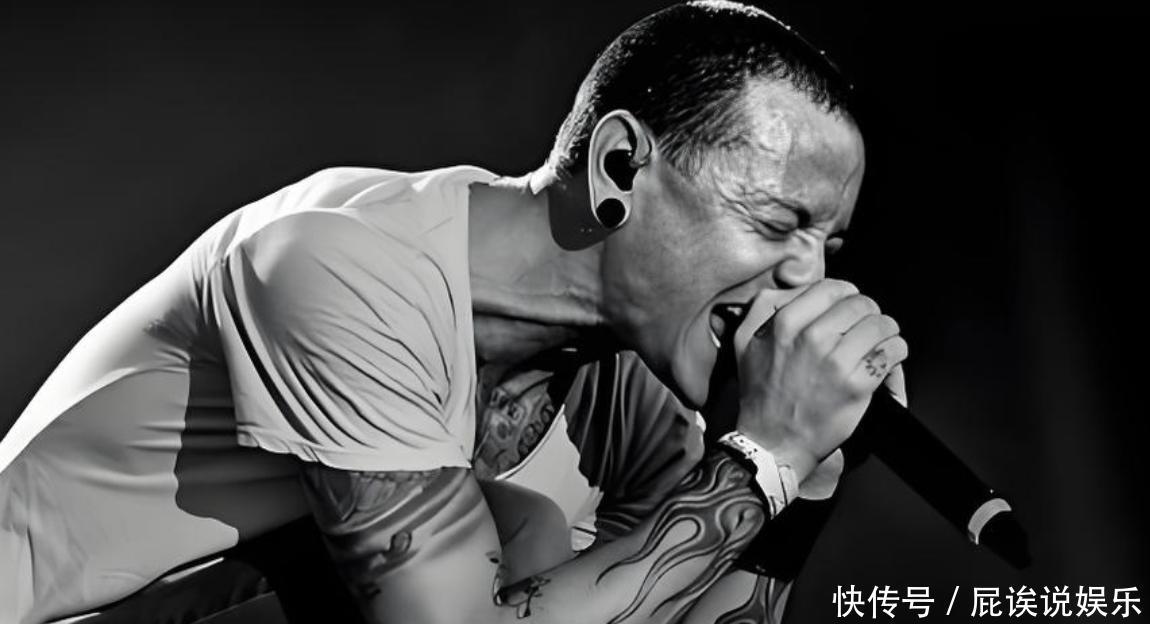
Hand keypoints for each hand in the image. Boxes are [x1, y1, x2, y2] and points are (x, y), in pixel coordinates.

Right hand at [731, 279, 908, 482]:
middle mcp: (811, 338)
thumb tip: (795, 288)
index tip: (847, 307)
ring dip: (886, 332)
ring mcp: (836, 362)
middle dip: (868, 313)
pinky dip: (895, 353)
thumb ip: (763, 306)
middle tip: (864, 326)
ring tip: (879, 341)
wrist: (772, 440)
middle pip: (861, 304)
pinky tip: (886, 360)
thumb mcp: (745, 341)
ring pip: (882, 324)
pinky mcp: (857, 386)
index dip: (845, 295)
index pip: (832, 288)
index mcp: (785, 323)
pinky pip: (892, 352)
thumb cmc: (761, 393)